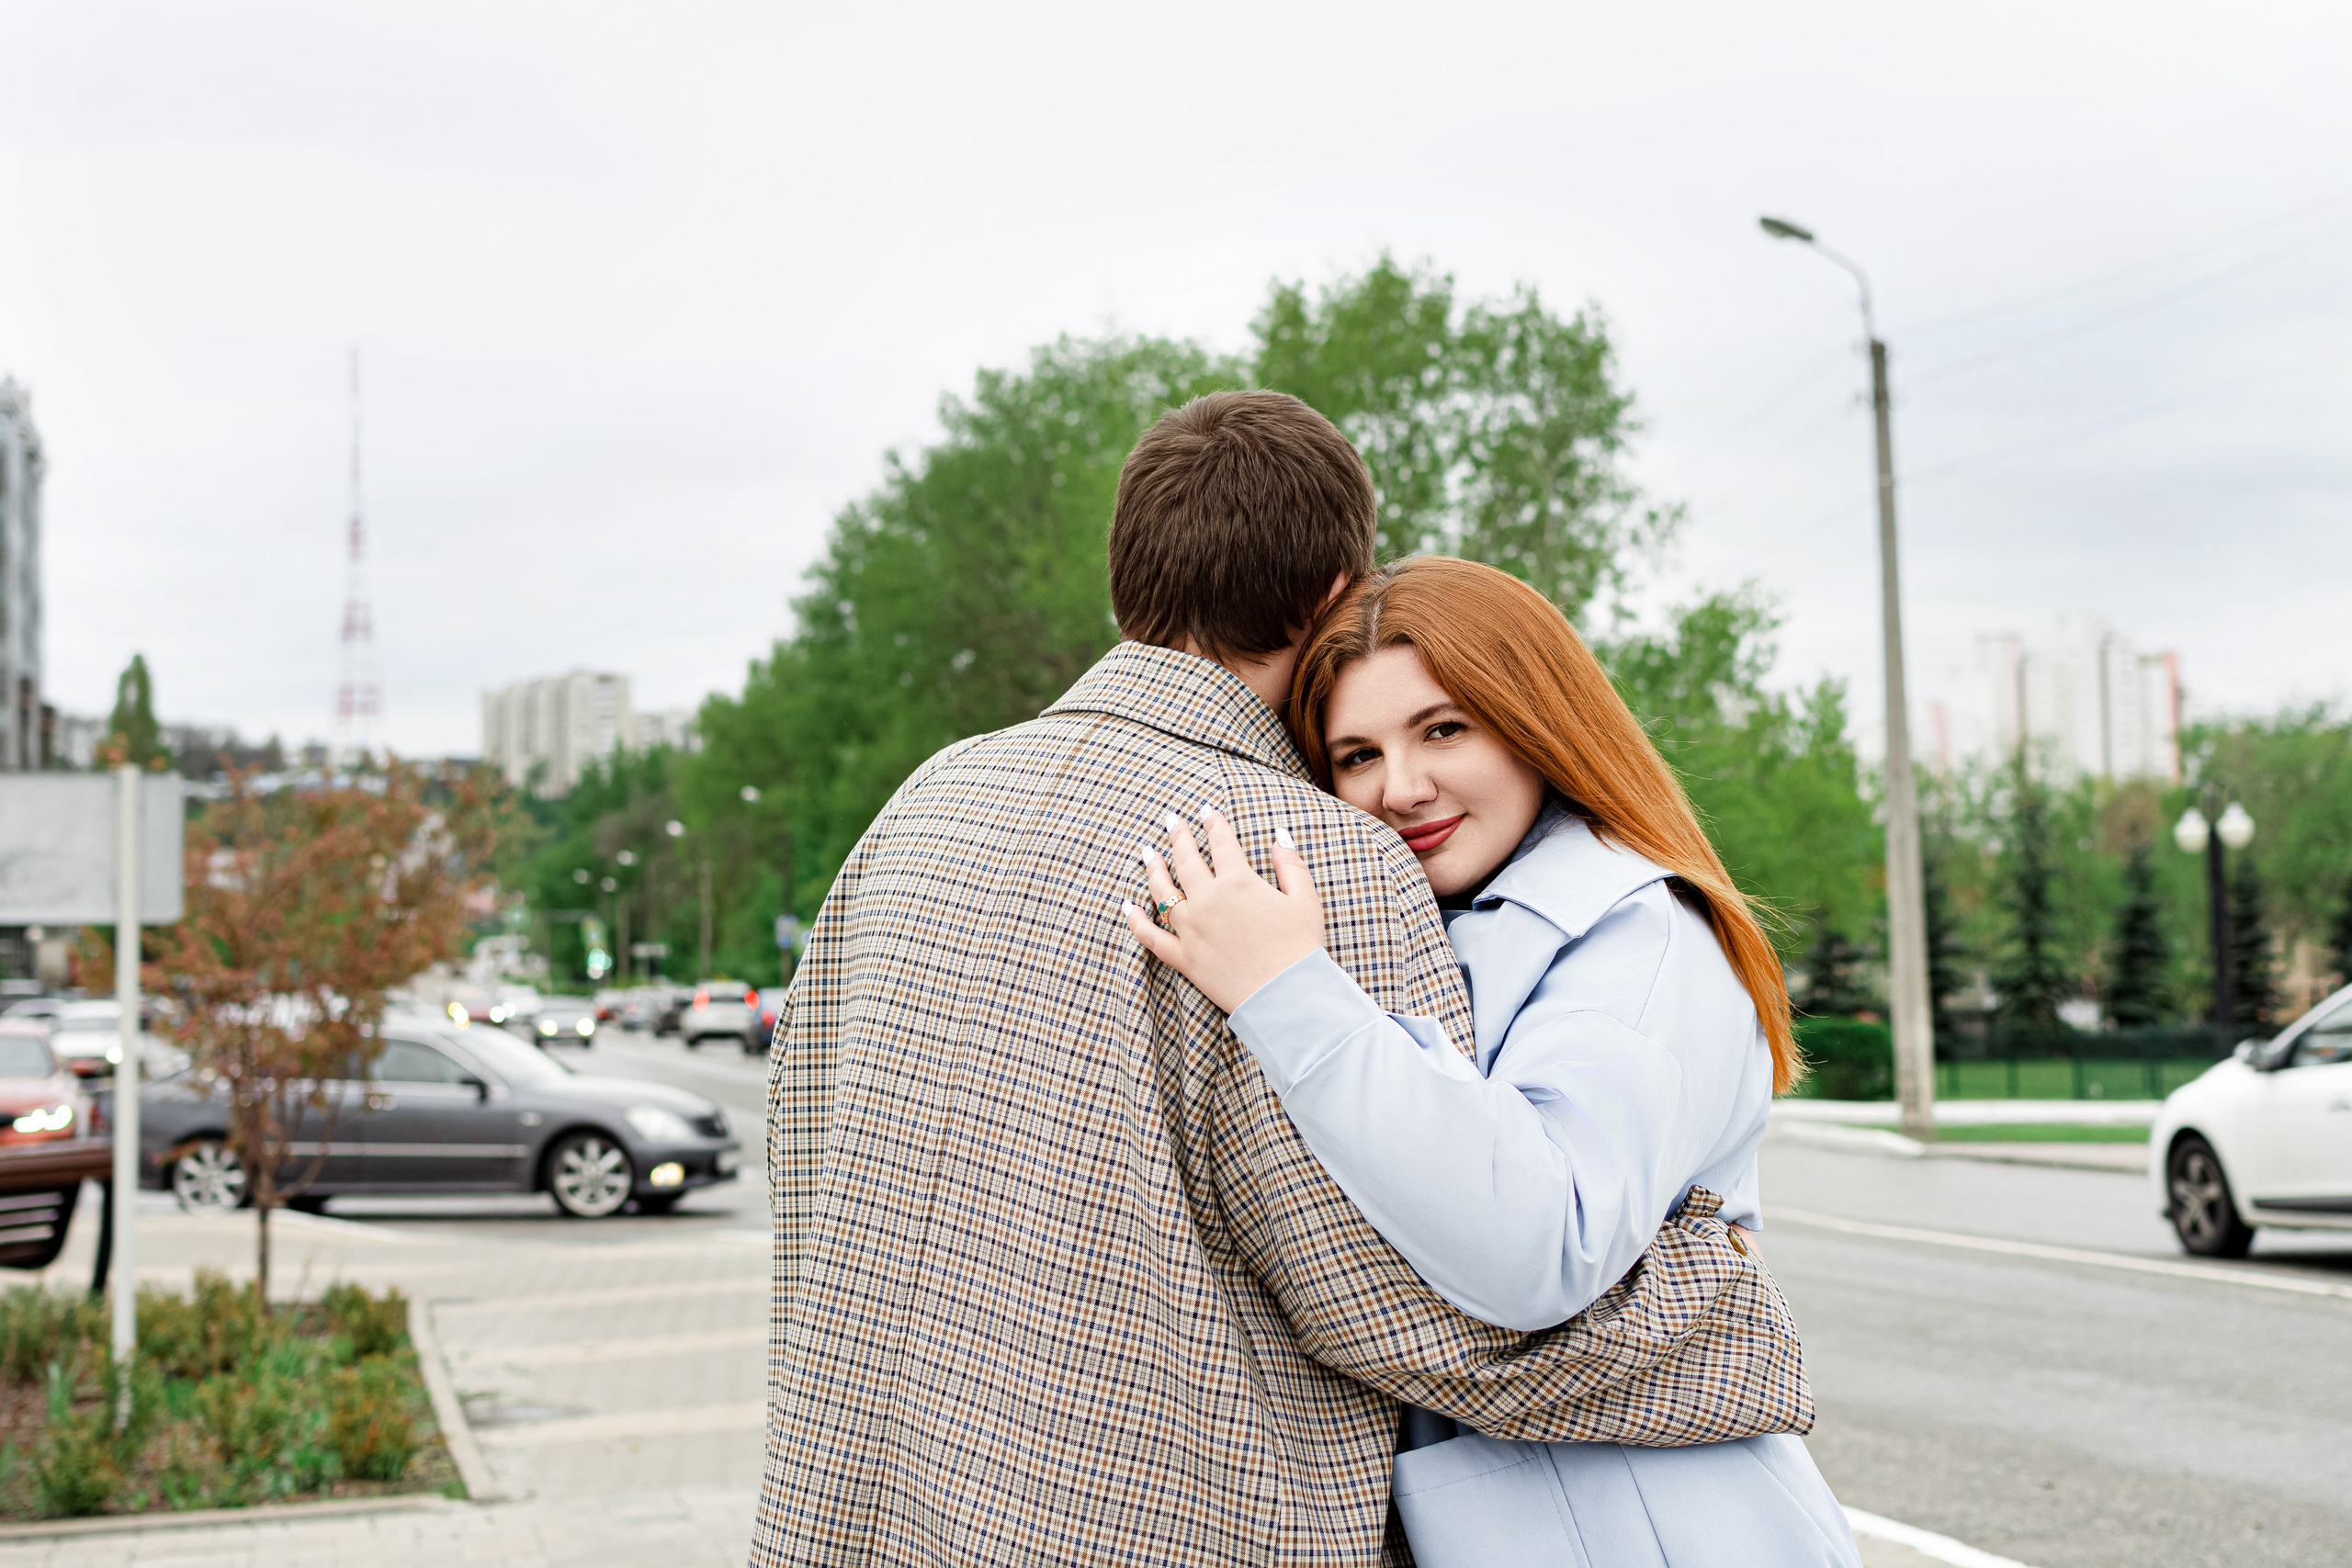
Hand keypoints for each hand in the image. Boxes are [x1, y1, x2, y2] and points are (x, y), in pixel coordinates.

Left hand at [1121, 807, 1324, 1014]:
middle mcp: (1208, 900)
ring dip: (1153, 869)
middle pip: (1186, 860)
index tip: (1207, 811)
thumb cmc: (1300, 947)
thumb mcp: (1304, 899)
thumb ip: (1290, 864)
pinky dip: (1135, 921)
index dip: (1214, 823)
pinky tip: (1126, 906)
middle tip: (1172, 822)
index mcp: (1237, 882)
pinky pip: (1150, 936)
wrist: (1286, 995)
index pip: (1221, 843)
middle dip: (1178, 837)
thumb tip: (1279, 836)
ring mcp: (1191, 929)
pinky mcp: (1183, 957)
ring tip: (1147, 853)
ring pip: (1162, 892)